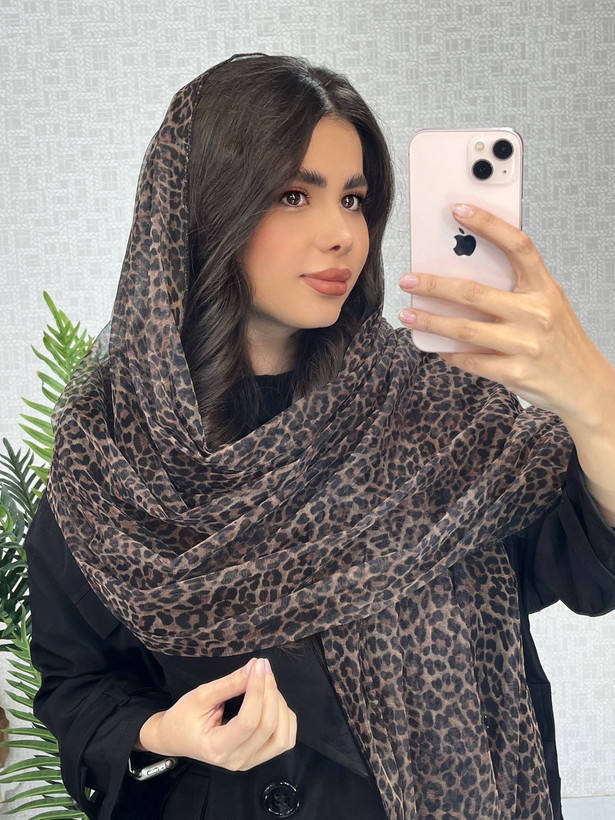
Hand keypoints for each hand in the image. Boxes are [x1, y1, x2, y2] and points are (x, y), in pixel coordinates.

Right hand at [137, 657, 296, 770]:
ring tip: (267, 685)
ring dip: (280, 706)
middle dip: (270, 692)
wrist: (175, 737)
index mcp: (217, 748)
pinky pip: (284, 740)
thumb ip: (228, 684)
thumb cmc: (184, 717)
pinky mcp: (258, 757)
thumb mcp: (201, 696)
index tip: (258, 665)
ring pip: (282, 737)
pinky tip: (273, 701)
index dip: (257, 690)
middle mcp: (237, 760)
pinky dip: (285, 718)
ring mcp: (250, 762)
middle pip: (268, 727)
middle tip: (262, 668)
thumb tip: (254, 667)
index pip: (248, 721)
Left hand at [399, 203, 614, 423]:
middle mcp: (537, 314)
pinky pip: (471, 361)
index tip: (459, 210)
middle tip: (408, 280)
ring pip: (464, 329)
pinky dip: (449, 353)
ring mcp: (526, 345)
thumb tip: (465, 272)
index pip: (518, 246)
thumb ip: (516, 290)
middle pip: (474, 292)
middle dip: (434, 285)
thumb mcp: (548, 306)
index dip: (488, 224)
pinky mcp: (515, 374)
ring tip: (407, 315)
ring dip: (430, 322)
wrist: (586, 387)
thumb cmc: (562, 342)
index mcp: (545, 289)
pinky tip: (436, 347)